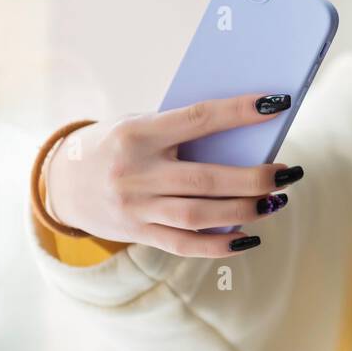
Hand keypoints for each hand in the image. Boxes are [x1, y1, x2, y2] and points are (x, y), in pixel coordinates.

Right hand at [44, 93, 302, 257]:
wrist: (62, 181)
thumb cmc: (116, 143)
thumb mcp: (140, 124)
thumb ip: (182, 129)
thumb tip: (248, 132)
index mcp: (137, 133)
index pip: (198, 119)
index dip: (240, 112)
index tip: (277, 105)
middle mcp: (134, 173)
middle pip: (206, 180)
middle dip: (254, 178)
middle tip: (289, 172)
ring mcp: (135, 208)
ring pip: (200, 215)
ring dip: (245, 211)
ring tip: (277, 201)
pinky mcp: (137, 233)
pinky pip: (186, 245)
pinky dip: (221, 245)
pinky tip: (250, 237)